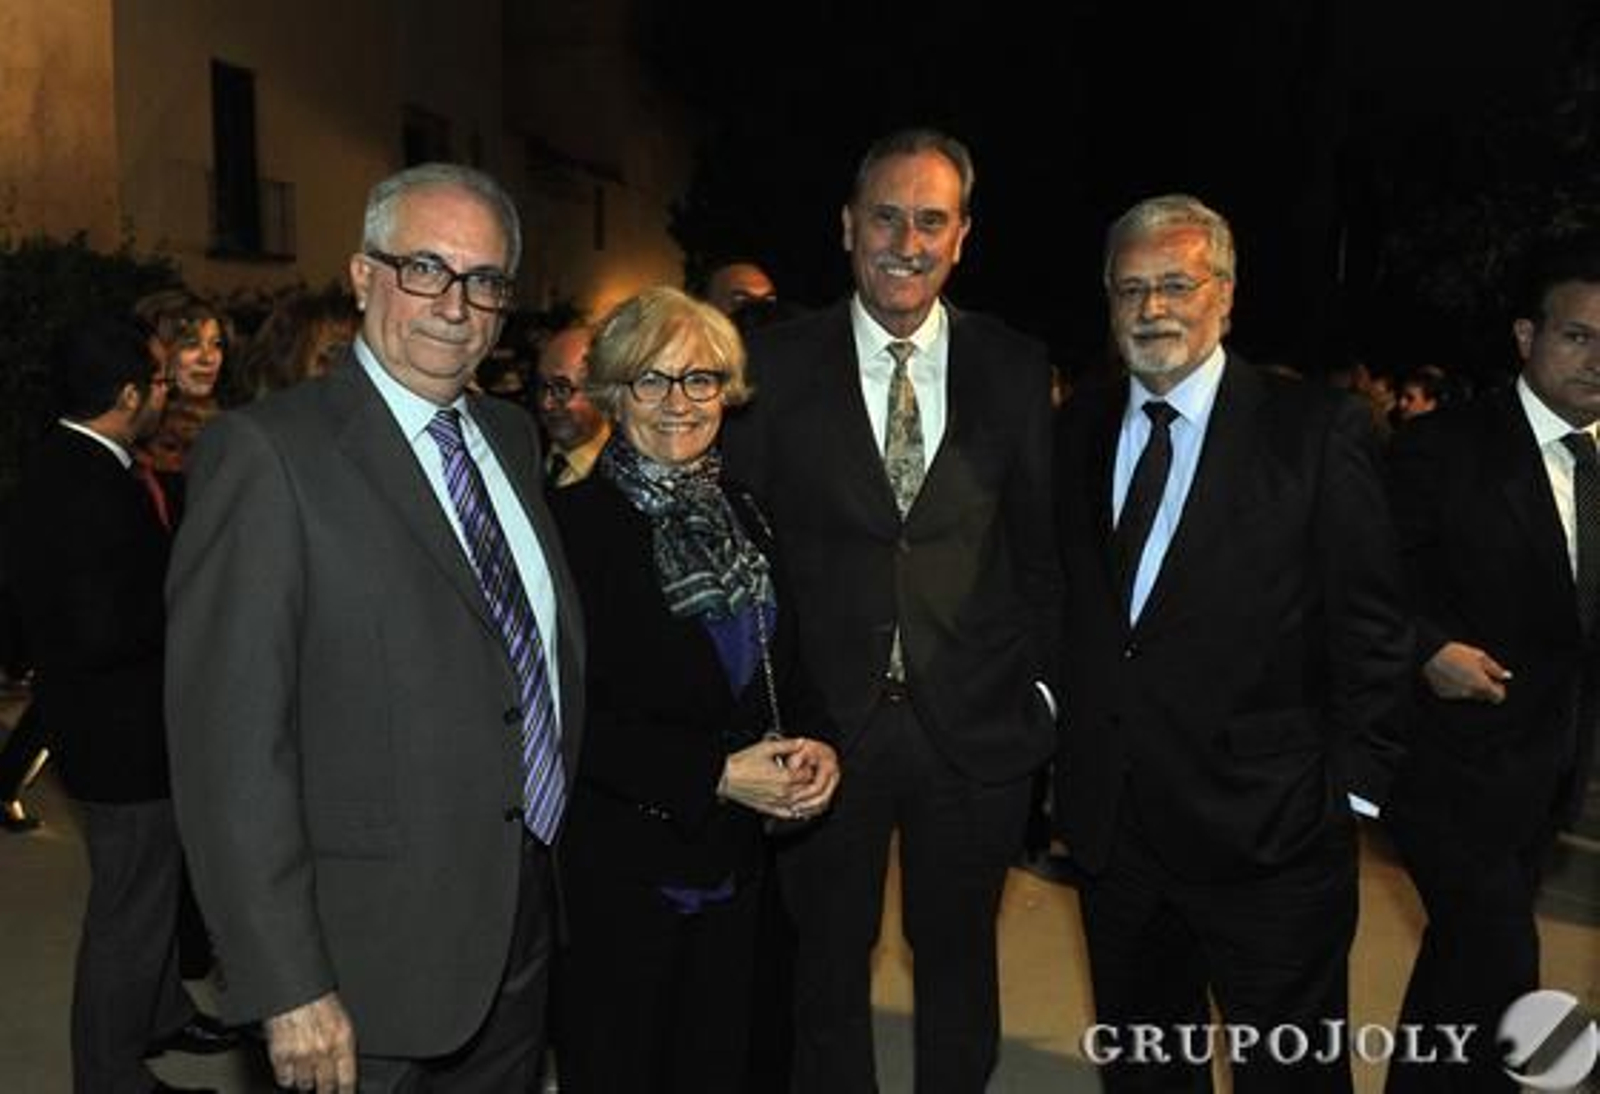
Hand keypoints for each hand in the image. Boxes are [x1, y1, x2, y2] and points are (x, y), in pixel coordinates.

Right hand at [265, 991, 356, 1092]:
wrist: (292, 988)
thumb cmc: (316, 999)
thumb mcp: (340, 1019)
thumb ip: (342, 1044)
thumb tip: (345, 1066)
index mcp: (342, 1039)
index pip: (347, 1079)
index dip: (345, 1091)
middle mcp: (323, 1049)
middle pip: (326, 1086)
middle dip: (325, 1088)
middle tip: (323, 1086)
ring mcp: (301, 1055)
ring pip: (304, 1085)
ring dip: (305, 1080)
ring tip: (304, 1069)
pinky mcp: (281, 1055)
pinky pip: (285, 1079)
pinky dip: (286, 1076)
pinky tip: (289, 1066)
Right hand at [719, 737, 837, 819]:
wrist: (726, 778)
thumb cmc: (742, 763)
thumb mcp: (766, 748)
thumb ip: (787, 745)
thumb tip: (801, 742)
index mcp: (785, 777)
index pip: (808, 774)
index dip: (810, 766)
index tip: (808, 762)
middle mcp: (784, 793)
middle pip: (808, 789)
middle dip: (811, 780)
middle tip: (808, 773)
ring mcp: (777, 803)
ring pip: (802, 803)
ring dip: (808, 796)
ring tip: (808, 788)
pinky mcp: (770, 809)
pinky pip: (790, 814)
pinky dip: (799, 811)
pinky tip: (801, 807)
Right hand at [1422, 641, 1511, 703]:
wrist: (1430, 654)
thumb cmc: (1456, 653)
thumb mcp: (1479, 656)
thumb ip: (1495, 668)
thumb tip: (1506, 676)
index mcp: (1481, 684)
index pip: (1498, 697)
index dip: (1498, 690)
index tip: (1494, 682)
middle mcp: (1470, 693)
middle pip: (1483, 696)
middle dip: (1483, 687)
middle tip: (1476, 673)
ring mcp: (1456, 695)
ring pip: (1469, 694)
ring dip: (1469, 686)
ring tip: (1460, 671)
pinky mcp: (1444, 695)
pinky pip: (1455, 694)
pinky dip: (1456, 687)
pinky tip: (1450, 675)